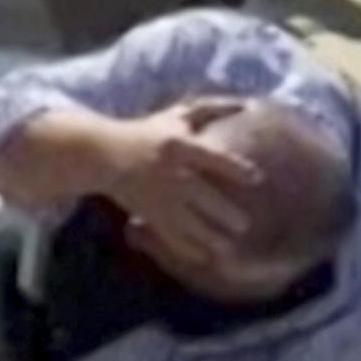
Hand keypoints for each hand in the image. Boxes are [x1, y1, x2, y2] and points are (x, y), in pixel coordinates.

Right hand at [98, 102, 259, 268]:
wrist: (105, 154)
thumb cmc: (147, 133)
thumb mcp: (176, 116)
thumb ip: (211, 108)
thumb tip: (247, 104)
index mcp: (180, 147)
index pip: (214, 159)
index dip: (237, 169)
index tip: (256, 178)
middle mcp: (173, 175)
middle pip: (206, 200)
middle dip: (228, 215)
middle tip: (243, 224)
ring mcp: (161, 198)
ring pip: (192, 225)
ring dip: (213, 239)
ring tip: (229, 246)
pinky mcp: (151, 215)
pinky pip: (173, 238)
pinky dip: (189, 249)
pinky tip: (205, 255)